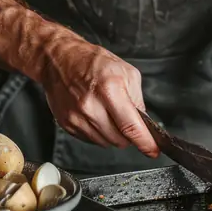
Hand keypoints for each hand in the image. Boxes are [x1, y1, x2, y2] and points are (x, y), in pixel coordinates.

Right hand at [39, 25, 159, 156]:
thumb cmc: (92, 61)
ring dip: (112, 134)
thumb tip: (143, 123)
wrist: (59, 59)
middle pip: (119, 140)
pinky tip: (94, 114)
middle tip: (125, 118)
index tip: (153, 150)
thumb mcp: (125, 71)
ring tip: (106, 112)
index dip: (145, 143)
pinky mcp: (67, 124)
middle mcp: (91, 105)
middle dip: (128, 134)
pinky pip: (90, 140)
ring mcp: (77, 116)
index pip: (131, 127)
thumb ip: (137, 99)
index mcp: (109, 89)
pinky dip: (97, 132)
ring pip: (105, 143)